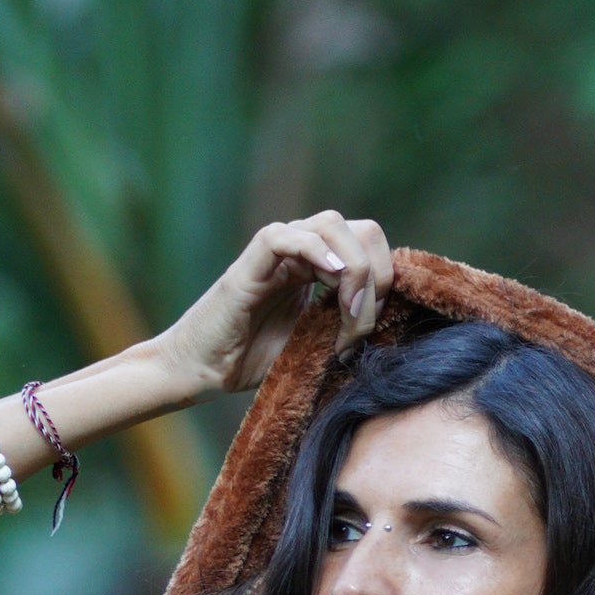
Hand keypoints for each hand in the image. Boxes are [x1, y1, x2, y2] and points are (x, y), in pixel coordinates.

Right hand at [155, 214, 394, 401]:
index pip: (371, 247)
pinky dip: (314, 249)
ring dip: (353, 269)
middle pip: (361, 229)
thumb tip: (391, 327)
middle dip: (377, 274)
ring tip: (347, 313)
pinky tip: (331, 277)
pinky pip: (286, 237)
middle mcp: (302, 251)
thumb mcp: (317, 346)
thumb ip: (349, 329)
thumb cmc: (253, 361)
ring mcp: (276, 253)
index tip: (375, 328)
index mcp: (320, 266)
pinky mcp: (250, 263)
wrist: (203, 371)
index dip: (385, 281)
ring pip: (331, 224)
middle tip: (362, 323)